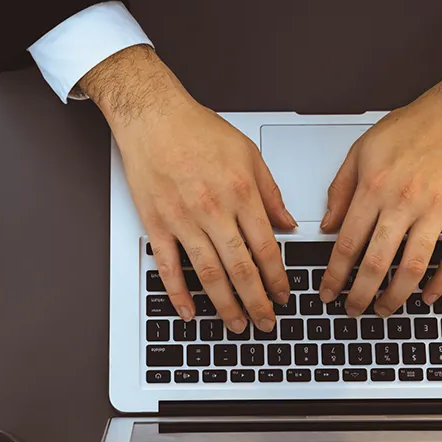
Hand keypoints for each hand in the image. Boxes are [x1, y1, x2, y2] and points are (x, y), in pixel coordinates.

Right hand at [81, 46, 296, 332]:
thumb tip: (288, 223)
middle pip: (241, 269)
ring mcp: (183, 220)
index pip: (266, 248)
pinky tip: (189, 311)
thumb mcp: (248, 154)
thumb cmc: (198, 130)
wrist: (153, 117)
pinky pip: (169, 267)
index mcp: (241, 192)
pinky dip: (179, 294)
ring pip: (208, 274)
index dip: (277, 279)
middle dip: (257, 302)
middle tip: (266, 323)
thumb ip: (270, 193)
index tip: (284, 296)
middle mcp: (214, 209)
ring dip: (225, 305)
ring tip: (236, 324)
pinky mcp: (157, 224)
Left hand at [319, 49, 441, 316]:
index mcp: (374, 186)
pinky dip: (440, 283)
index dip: (334, 275)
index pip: (347, 243)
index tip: (327, 292)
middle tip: (352, 310)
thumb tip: (327, 227)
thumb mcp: (361, 151)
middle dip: (360, 294)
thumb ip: (340, 190)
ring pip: (413, 267)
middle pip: (377, 262)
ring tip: (384, 309)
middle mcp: (403, 201)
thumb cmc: (411, 127)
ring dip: (396, 296)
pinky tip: (427, 295)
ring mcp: (435, 210)